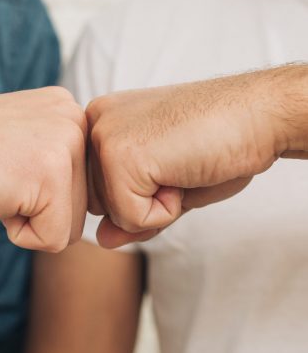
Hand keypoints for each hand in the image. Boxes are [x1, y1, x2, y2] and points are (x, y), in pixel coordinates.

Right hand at [0, 87, 86, 252]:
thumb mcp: (15, 137)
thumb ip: (53, 152)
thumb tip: (87, 193)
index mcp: (65, 106)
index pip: (83, 180)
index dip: (42, 192)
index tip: (4, 169)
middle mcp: (74, 117)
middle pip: (83, 203)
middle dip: (39, 208)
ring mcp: (65, 143)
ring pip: (73, 224)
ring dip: (30, 220)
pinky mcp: (52, 176)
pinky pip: (54, 240)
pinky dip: (18, 234)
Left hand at [86, 66, 307, 247]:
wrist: (258, 113)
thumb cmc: (218, 141)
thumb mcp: (167, 184)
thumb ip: (130, 211)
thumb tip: (103, 239)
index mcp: (102, 121)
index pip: (100, 189)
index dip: (142, 191)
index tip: (172, 156)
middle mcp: (94, 124)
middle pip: (100, 203)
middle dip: (145, 199)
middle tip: (180, 162)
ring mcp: (104, 138)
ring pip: (113, 215)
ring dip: (156, 204)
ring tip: (182, 163)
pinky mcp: (119, 157)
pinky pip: (132, 219)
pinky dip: (166, 210)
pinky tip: (185, 171)